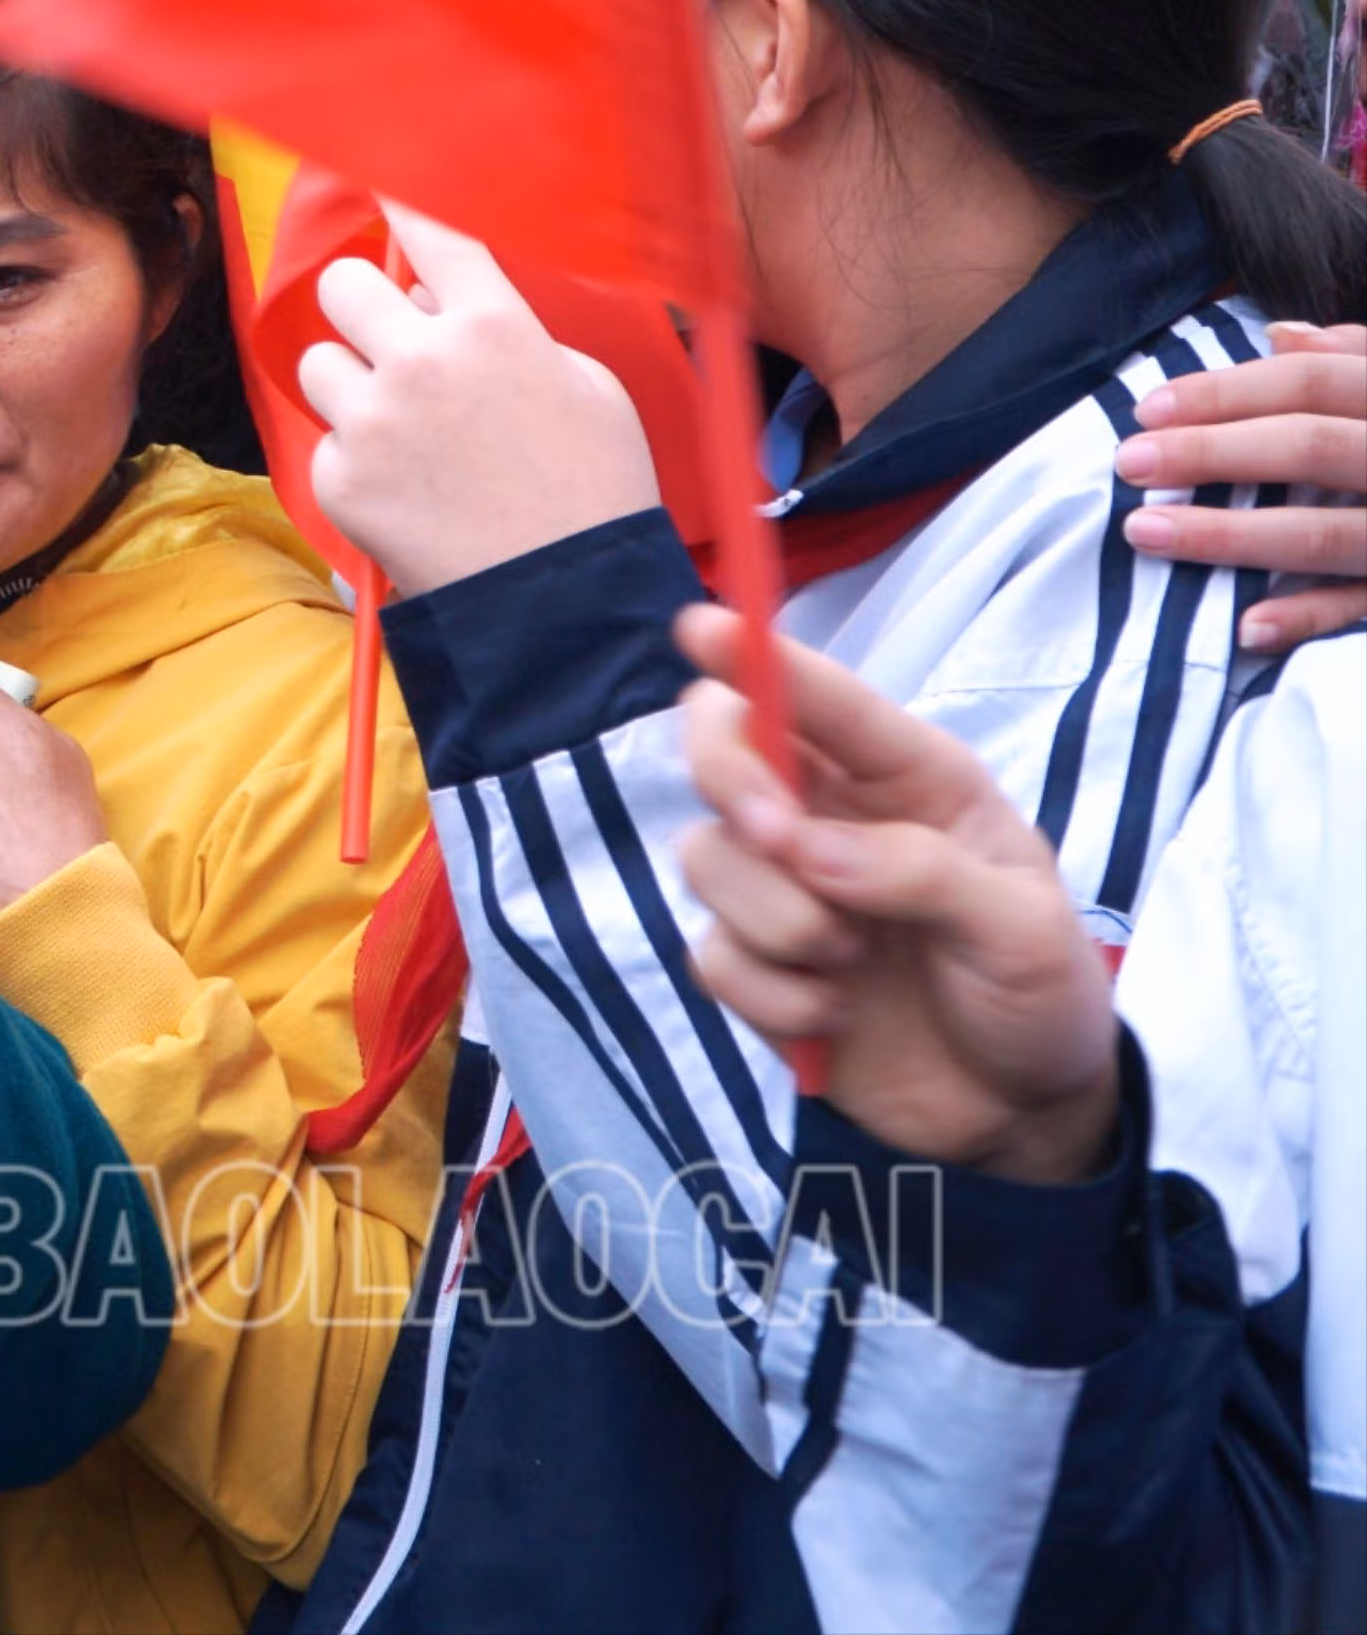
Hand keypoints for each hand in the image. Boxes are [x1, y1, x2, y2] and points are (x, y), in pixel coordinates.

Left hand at [295, 207, 662, 592]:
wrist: (562, 602)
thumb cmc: (591, 491)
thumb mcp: (585, 385)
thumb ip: (508, 330)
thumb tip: (440, 302)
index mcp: (492, 326)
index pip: (429, 231)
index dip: (399, 203)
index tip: (377, 182)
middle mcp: (421, 360)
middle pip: (342, 285)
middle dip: (362, 307)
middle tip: (389, 339)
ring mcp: (373, 421)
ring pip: (319, 363)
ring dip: (352, 386)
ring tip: (407, 433)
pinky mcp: (338, 478)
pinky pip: (327, 440)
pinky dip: (357, 460)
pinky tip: (409, 492)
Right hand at [670, 606, 1118, 1183]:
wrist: (1018, 1116)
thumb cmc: (1039, 996)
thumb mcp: (1023, 931)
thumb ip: (924, 875)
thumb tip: (812, 850)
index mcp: (907, 780)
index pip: (819, 700)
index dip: (757, 657)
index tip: (702, 626)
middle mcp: (831, 816)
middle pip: (724, 749)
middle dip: (736, 786)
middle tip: (786, 844)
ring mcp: (783, 888)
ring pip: (709, 859)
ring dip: (779, 921)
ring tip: (854, 966)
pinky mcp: (753, 962)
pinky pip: (711, 954)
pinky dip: (772, 993)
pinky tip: (833, 1015)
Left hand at [1117, 324, 1366, 650]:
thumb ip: (1364, 358)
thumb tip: (1280, 336)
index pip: (1316, 384)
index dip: (1230, 391)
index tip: (1147, 408)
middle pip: (1315, 448)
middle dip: (1215, 454)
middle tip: (1126, 463)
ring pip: (1332, 532)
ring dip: (1234, 536)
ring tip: (1145, 532)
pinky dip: (1312, 618)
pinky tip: (1246, 625)